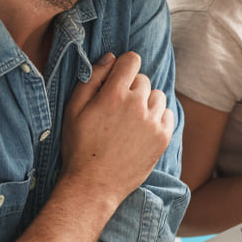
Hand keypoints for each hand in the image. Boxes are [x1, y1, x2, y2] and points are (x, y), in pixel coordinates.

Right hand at [61, 52, 175, 202]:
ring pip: (157, 96)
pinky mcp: (163, 137)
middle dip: (131, 88)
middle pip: (144, 80)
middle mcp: (137, 105)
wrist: (94, 184)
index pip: (132, 60)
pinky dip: (158, 117)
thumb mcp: (73, 110)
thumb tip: (111, 58)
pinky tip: (142, 129)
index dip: (124, 66)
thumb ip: (92, 79)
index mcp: (114, 94)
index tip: (118, 77)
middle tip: (117, 109)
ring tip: (130, 121)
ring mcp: (153, 122)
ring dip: (146, 103)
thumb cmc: (79, 147)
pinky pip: (168, 114)